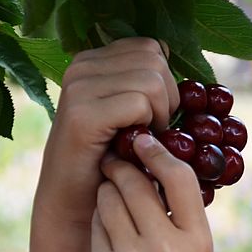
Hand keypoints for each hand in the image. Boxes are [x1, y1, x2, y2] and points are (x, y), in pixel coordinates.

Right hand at [36, 38, 178, 229]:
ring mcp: (78, 87)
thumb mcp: (132, 114)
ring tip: (144, 139)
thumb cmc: (114, 162)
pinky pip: (139, 103)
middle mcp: (81, 66)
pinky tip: (136, 146)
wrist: (79, 204)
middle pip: (155, 59)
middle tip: (153, 130)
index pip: (151, 47)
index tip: (156, 113)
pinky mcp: (82, 114)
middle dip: (169, 98)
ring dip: (161, 115)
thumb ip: (145, 83)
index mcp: (93, 60)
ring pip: (152, 80)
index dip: (167, 81)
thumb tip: (173, 51)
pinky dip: (150, 127)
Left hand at [89, 133, 215, 251]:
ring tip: (115, 204)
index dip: (159, 153)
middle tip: (118, 163)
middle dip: (123, 169)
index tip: (145, 142)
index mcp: (199, 242)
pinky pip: (96, 228)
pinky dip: (99, 224)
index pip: (179, 178)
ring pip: (109, 201)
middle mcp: (166, 247)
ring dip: (108, 194)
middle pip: (136, 183)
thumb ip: (180, 222)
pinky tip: (109, 237)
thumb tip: (156, 172)